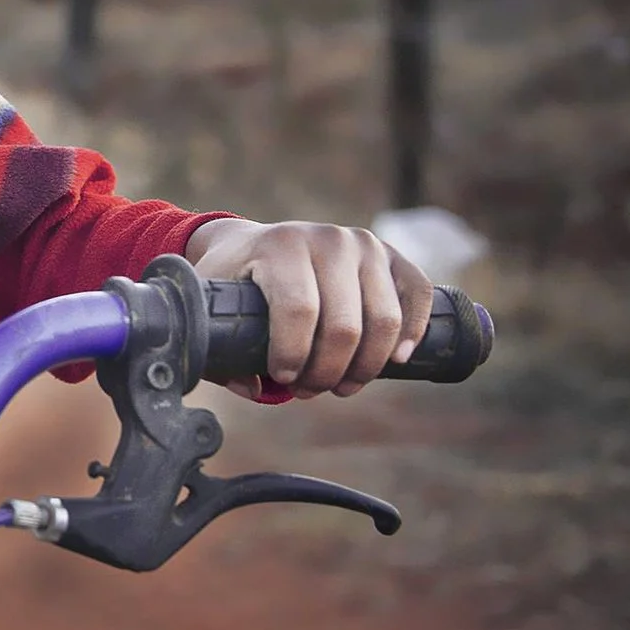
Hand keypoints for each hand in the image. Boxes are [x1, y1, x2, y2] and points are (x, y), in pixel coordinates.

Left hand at [184, 218, 433, 399]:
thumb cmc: (232, 281)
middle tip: (308, 390)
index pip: (298, 310)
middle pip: (343, 325)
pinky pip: (418, 293)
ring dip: (365, 366)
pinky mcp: (390, 254)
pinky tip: (396, 359)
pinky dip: (414, 330)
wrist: (252, 245)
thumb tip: (253, 387)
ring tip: (339, 385)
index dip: (293, 355)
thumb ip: (218, 348)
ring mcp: (364, 244)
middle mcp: (327, 239)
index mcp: (281, 245)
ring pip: (383, 319)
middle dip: (327, 371)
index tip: (282, 378)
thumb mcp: (212, 303)